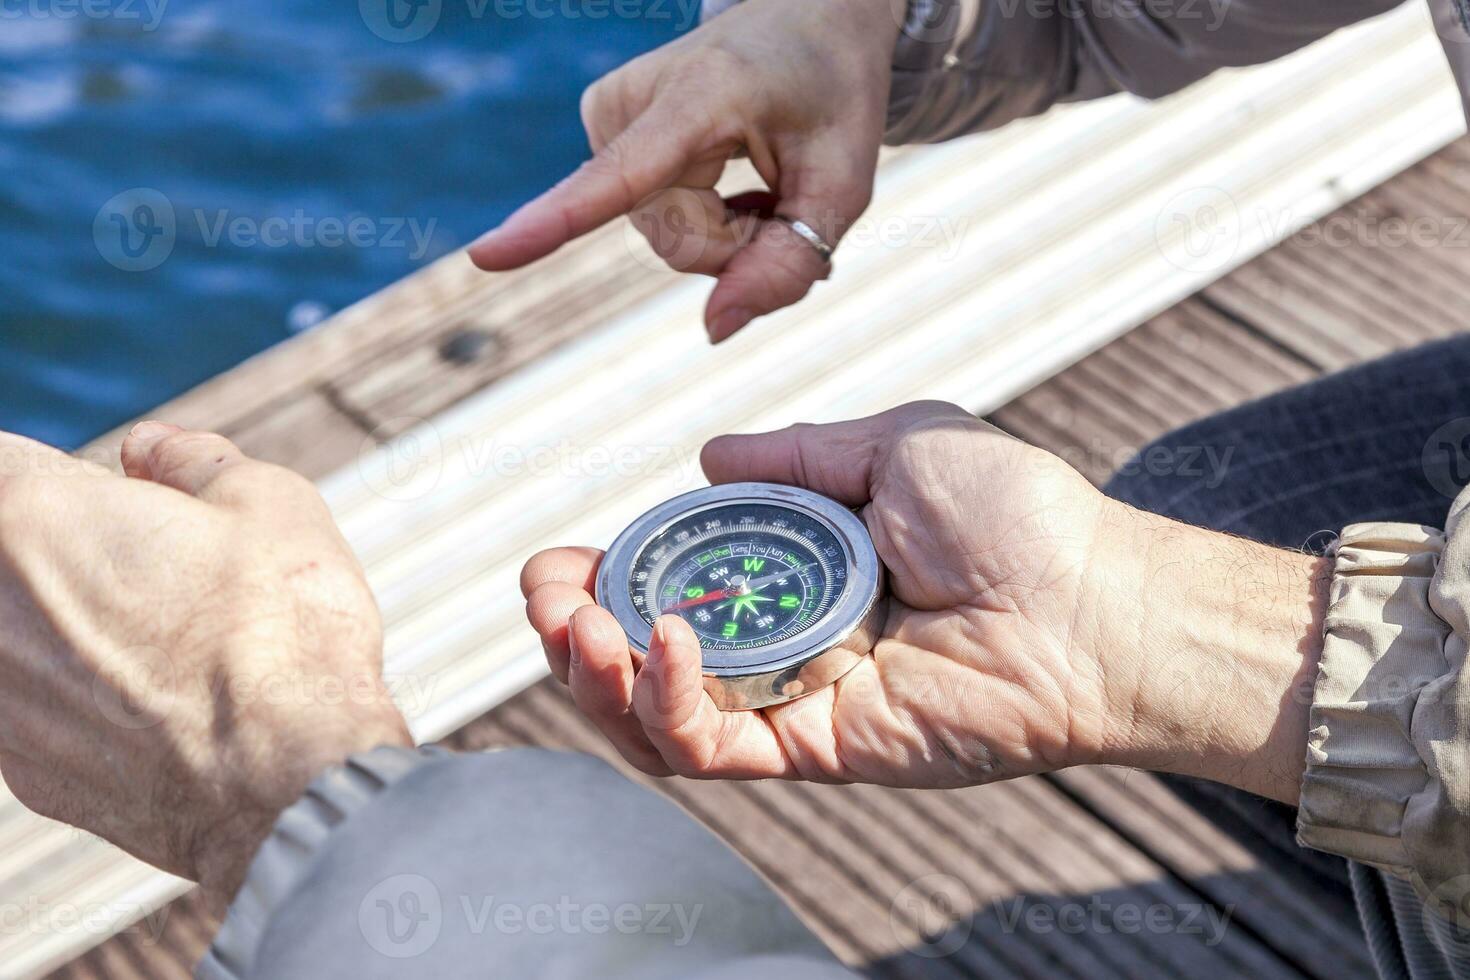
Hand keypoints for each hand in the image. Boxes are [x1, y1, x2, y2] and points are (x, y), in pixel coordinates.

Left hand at [0, 424, 410, 909]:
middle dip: (60, 551)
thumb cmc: (281, 632)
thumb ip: (191, 459)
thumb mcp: (267, 500)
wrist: (290, 776)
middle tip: (146, 566)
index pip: (0, 460)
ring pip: (16, 633)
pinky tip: (154, 701)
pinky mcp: (21, 767)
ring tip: (158, 638)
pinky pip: (32, 705)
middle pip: (4, 555)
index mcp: (28, 513)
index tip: (114, 491)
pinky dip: (77, 693)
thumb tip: (153, 451)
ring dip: (62, 623)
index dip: (65, 472)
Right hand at [469, 0, 899, 341]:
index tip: (485, 257)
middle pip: (678, 244)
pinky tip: (730, 176)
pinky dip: (702, 218)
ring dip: (723, 232)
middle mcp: (632, 100)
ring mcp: (607, 114)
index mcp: (699, 95)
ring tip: (758, 177)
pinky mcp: (602, 131)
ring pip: (663, 240)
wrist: (809, 17)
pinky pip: (650, 220)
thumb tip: (713, 333)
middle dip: (739, 246)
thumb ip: (790, 262)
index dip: (553, 224)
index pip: (619, 177)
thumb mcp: (844, 183)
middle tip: (784, 194)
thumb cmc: (831, 96)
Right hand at [524, 401, 1328, 798]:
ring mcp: (796, 702)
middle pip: (645, 661)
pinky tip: (666, 640)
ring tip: (574, 622)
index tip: (564, 558)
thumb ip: (796, 455)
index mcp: (794, 573)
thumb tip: (706, 459)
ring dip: (596, 673)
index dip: (605, 577)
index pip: (670, 586)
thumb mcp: (895, 444)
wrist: (1092, 596)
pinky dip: (671, 701)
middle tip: (544, 596)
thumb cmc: (1016, 514)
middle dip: (572, 633)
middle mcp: (783, 643)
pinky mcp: (819, 750)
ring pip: (660, 718)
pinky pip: (716, 747)